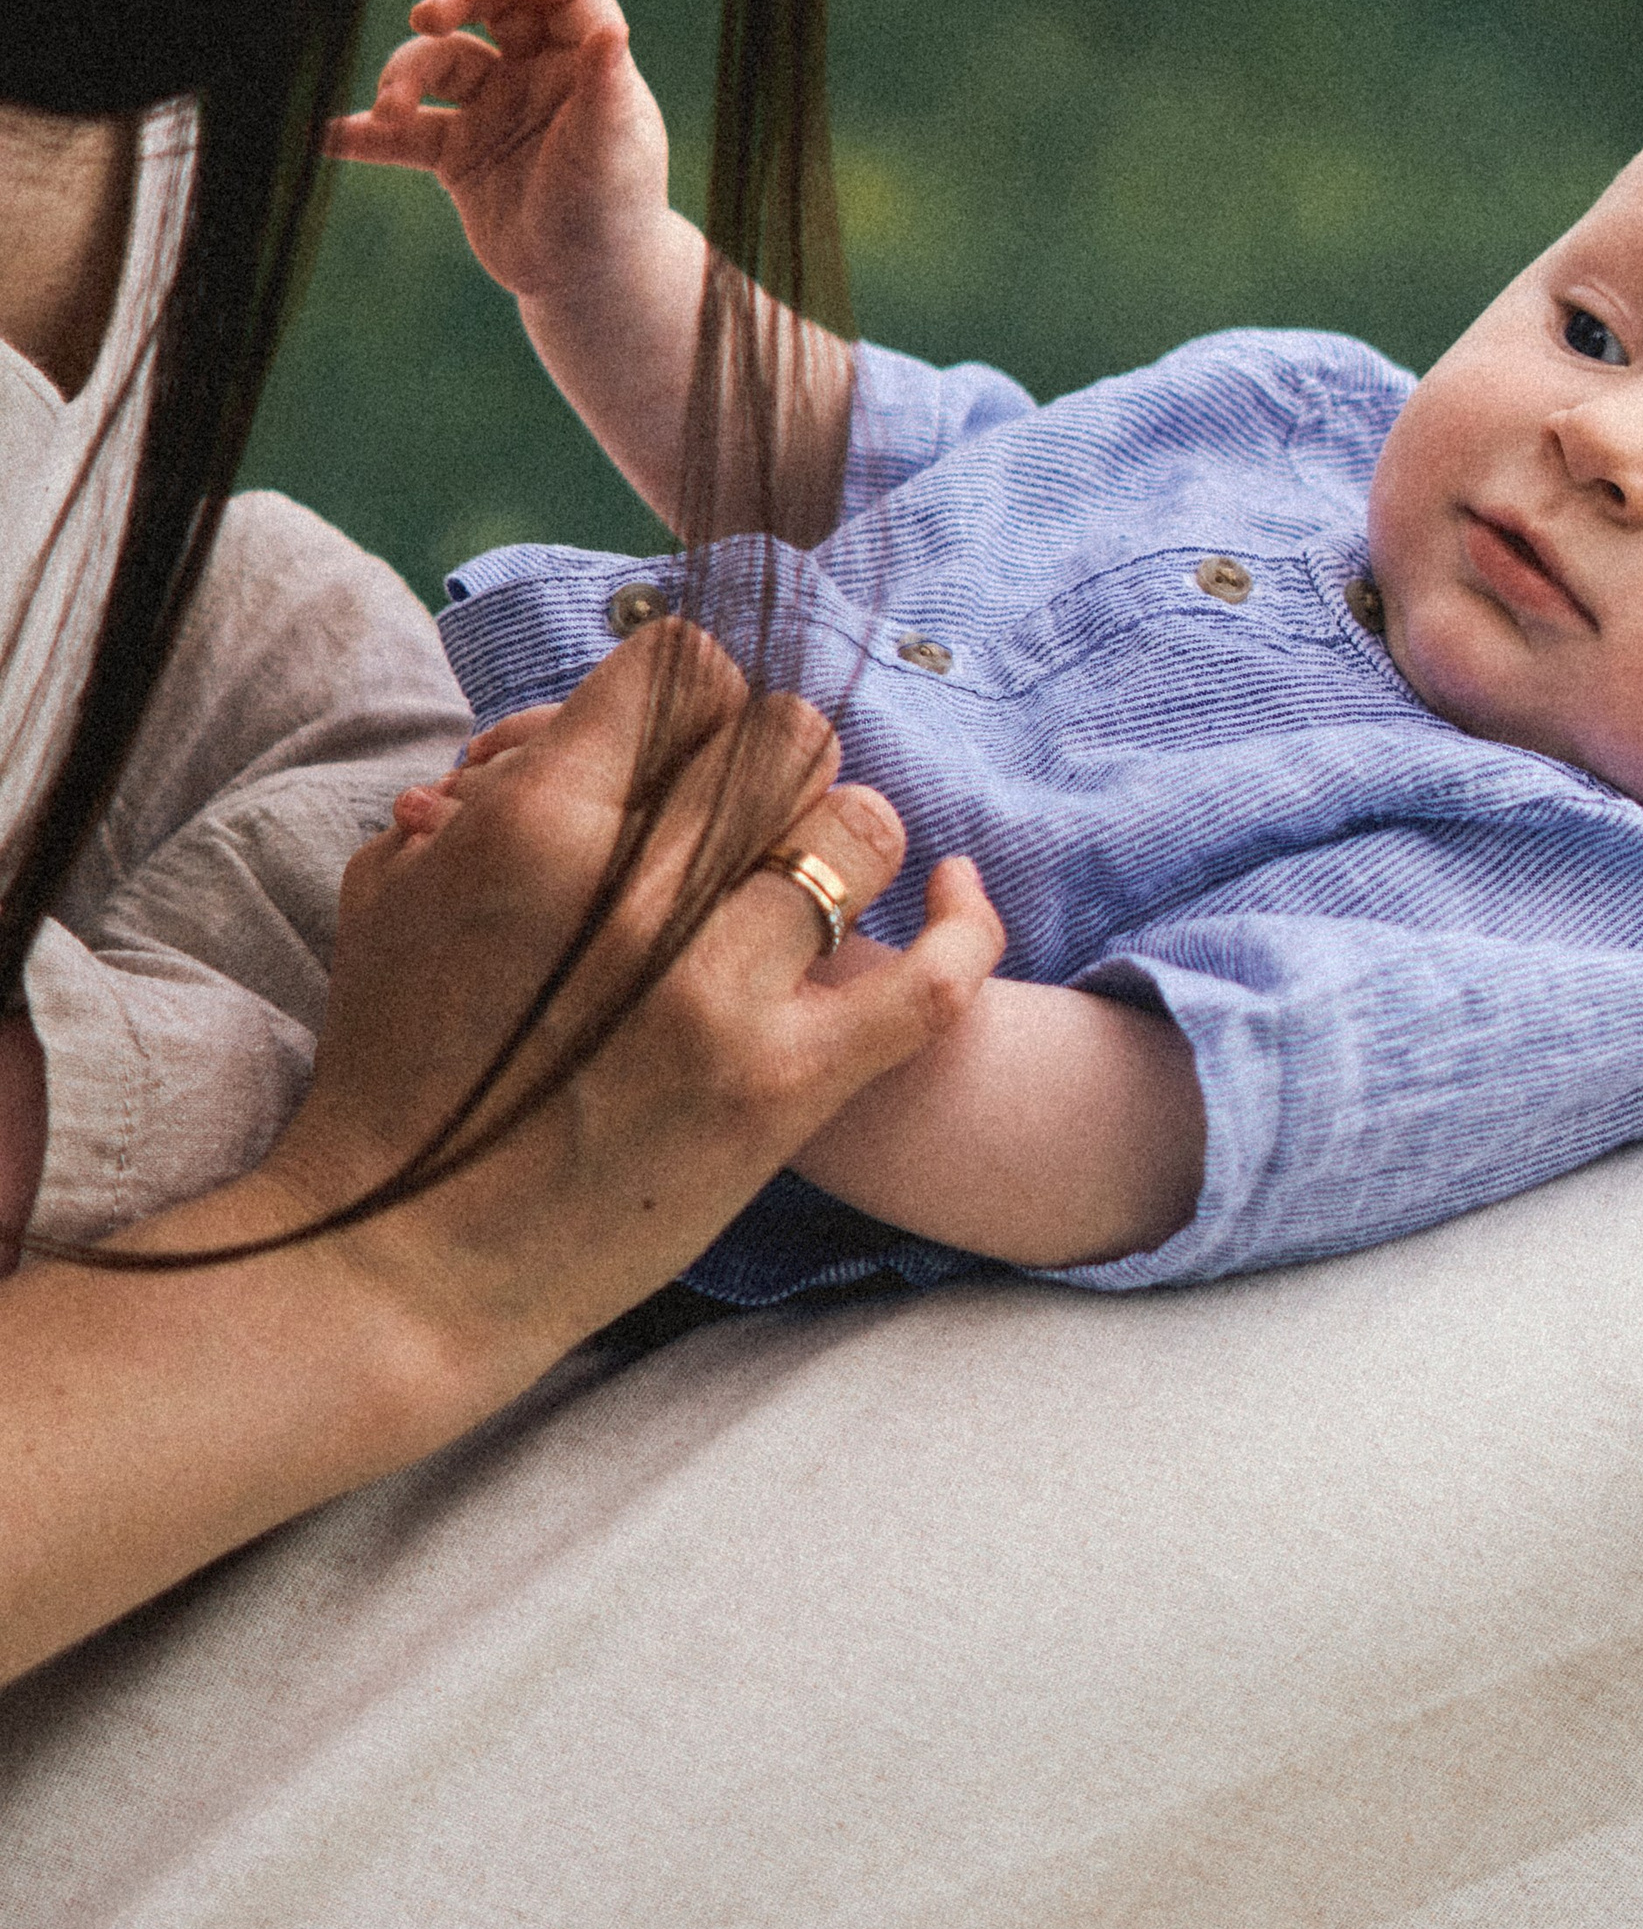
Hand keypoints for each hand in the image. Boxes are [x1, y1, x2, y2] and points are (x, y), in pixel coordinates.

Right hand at [250, 626, 1003, 1379]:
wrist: (406, 1259)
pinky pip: (931, 982)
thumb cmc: (394, 1073)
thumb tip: (538, 740)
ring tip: (816, 866)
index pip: (683, 669)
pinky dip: (963, 926)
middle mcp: (640, 893)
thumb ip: (472, 798)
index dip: (698, 691)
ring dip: (845, 835)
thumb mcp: (395, 896)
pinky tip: (953, 893)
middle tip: (749, 808)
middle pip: (784, 736)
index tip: (691, 737)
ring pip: (860, 826)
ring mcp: (719, 993)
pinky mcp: (785, 1088)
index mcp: (540, 826)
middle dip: (768, 758)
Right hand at [325, 0, 670, 304]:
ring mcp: (491, 107)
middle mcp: (535, 72)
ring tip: (389, 112)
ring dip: (404, 76)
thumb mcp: (610, 149)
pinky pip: (402, 134)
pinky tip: (329, 137)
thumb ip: (605, 90)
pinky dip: (366, 135)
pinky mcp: (455, 152)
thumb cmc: (614, 211)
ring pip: (437, 65)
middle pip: (488, 6)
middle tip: (426, 16)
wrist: (585, 284)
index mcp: (582, 60)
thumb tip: (612, 30)